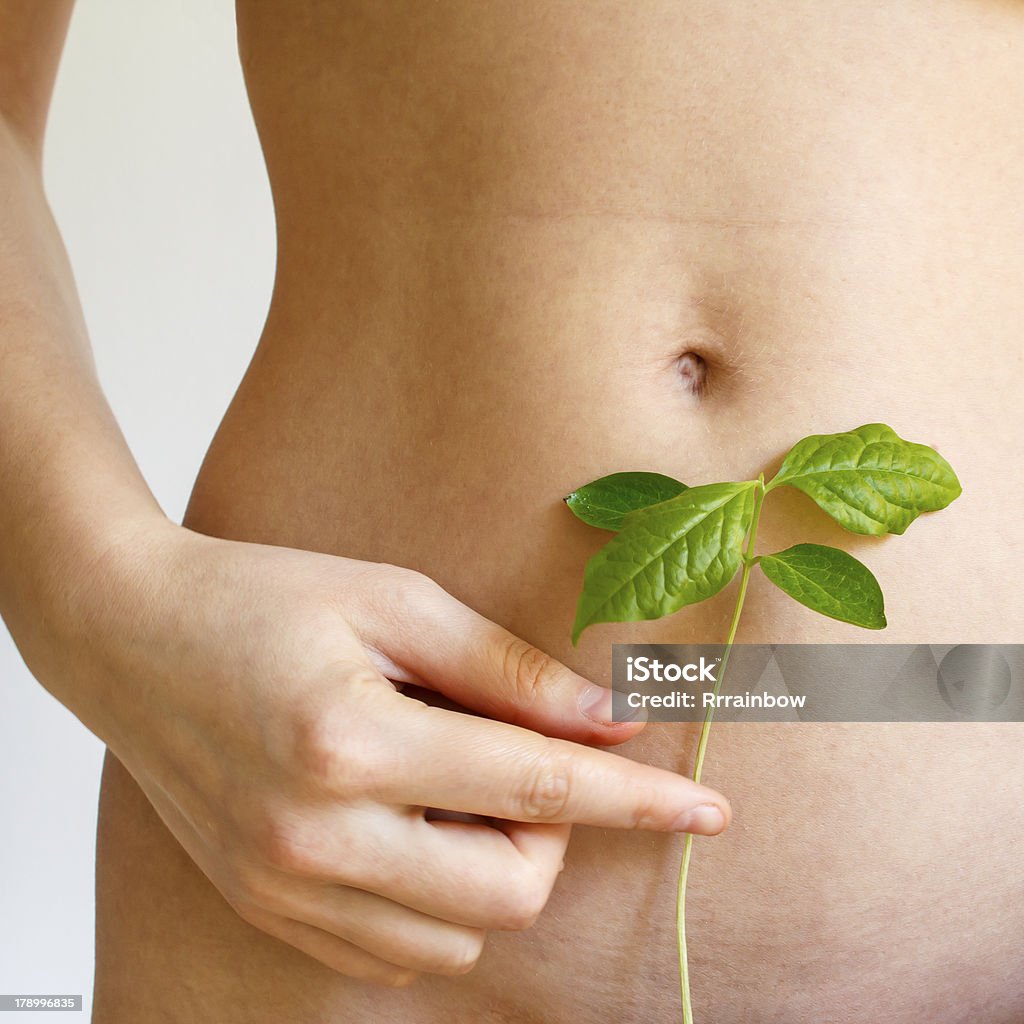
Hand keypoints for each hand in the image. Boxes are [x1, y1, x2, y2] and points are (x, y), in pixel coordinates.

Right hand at [39, 521, 730, 986]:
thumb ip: (506, 669)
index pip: (536, 790)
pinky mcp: (268, 910)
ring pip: (460, 938)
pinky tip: (411, 822)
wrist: (131, 636)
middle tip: (515, 755)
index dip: (635, 801)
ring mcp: (286, 888)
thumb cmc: (264, 596)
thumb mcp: (394, 602)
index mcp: (351, 742)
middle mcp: (316, 837)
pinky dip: (438, 900)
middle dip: (551, 834)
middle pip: (509, 891)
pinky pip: (398, 951)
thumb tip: (609, 715)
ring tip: (447, 782)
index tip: (709, 813)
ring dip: (492, 867)